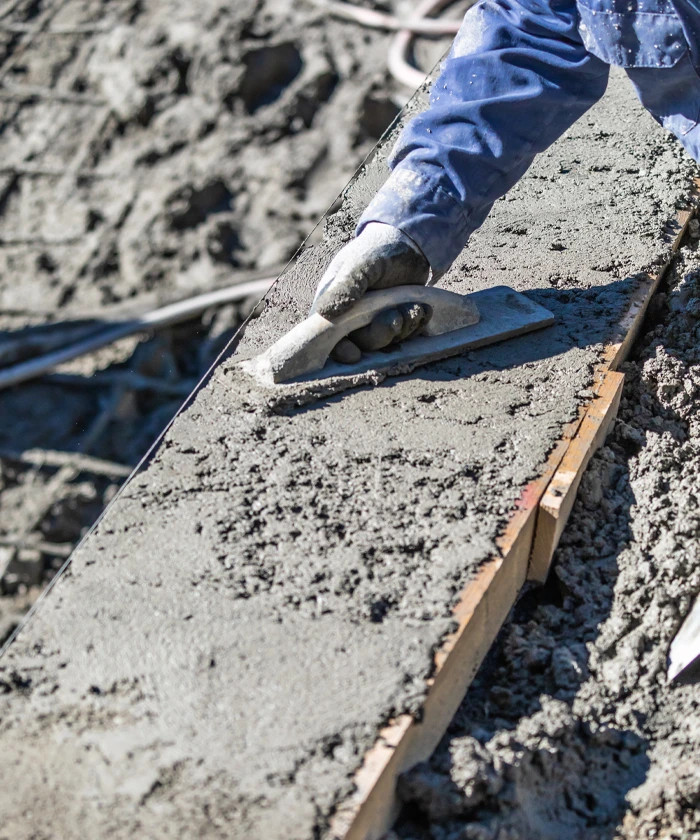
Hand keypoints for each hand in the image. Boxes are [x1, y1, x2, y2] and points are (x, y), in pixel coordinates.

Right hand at [311, 222, 431, 363]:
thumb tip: (324, 314)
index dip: (339, 350)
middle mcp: (352, 318)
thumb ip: (345, 287)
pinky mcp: (397, 322)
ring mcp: (375, 322)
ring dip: (402, 328)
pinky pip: (405, 336)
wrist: (410, 244)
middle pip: (362, 344)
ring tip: (413, 307)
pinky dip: (415, 325)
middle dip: (381, 334)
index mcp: (334, 305)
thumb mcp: (360, 265)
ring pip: (386, 342)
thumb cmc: (377, 250)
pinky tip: (421, 308)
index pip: (328, 337)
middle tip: (396, 317)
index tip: (354, 355)